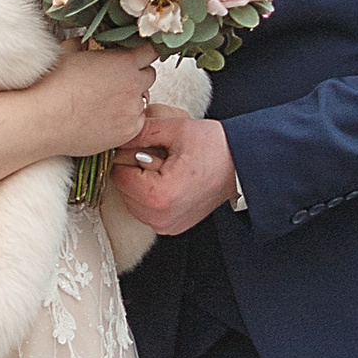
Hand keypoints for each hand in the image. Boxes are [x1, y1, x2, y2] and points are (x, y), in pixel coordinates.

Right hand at [43, 42, 160, 157]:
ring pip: (143, 101)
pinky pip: (137, 123)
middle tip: (118, 79)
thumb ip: (83, 45)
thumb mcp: (68, 53)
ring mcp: (132, 111)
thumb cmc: (52, 85)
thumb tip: (83, 43)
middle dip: (137, 75)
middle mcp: (134, 86)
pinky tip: (108, 118)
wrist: (44, 119)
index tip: (136, 56)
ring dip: (132, 98)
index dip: (142, 53)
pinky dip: (127, 119)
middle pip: (149, 76)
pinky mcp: (127, 133)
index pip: (150, 52)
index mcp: (124, 62)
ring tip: (109, 101)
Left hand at [107, 112, 238, 238]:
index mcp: (158, 195)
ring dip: (142, 184)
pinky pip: (145, 210)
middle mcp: (159, 217)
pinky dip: (151, 196)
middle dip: (136, 171)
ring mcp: (165, 226)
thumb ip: (141, 131)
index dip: (129, 155)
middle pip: (123, 189)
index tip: (149, 147)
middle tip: (163, 158)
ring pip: (131, 200)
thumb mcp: (176, 130)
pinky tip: (172, 182)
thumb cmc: (215, 147)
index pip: (118, 173)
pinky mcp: (170, 228)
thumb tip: (116, 135)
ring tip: (169, 171)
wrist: (241, 166)